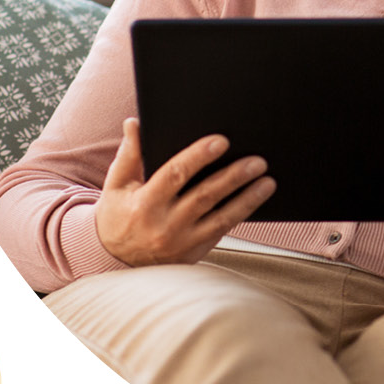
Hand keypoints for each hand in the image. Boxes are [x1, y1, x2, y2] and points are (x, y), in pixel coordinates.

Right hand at [96, 118, 275, 265]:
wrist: (116, 261)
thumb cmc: (117, 215)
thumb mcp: (116, 185)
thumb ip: (129, 154)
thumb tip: (135, 122)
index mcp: (145, 203)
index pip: (175, 174)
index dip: (199, 156)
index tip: (221, 141)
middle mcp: (165, 225)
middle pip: (205, 196)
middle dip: (233, 176)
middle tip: (257, 161)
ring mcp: (182, 242)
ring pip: (221, 218)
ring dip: (247, 199)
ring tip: (267, 182)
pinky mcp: (194, 253)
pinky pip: (222, 231)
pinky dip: (240, 215)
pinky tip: (256, 200)